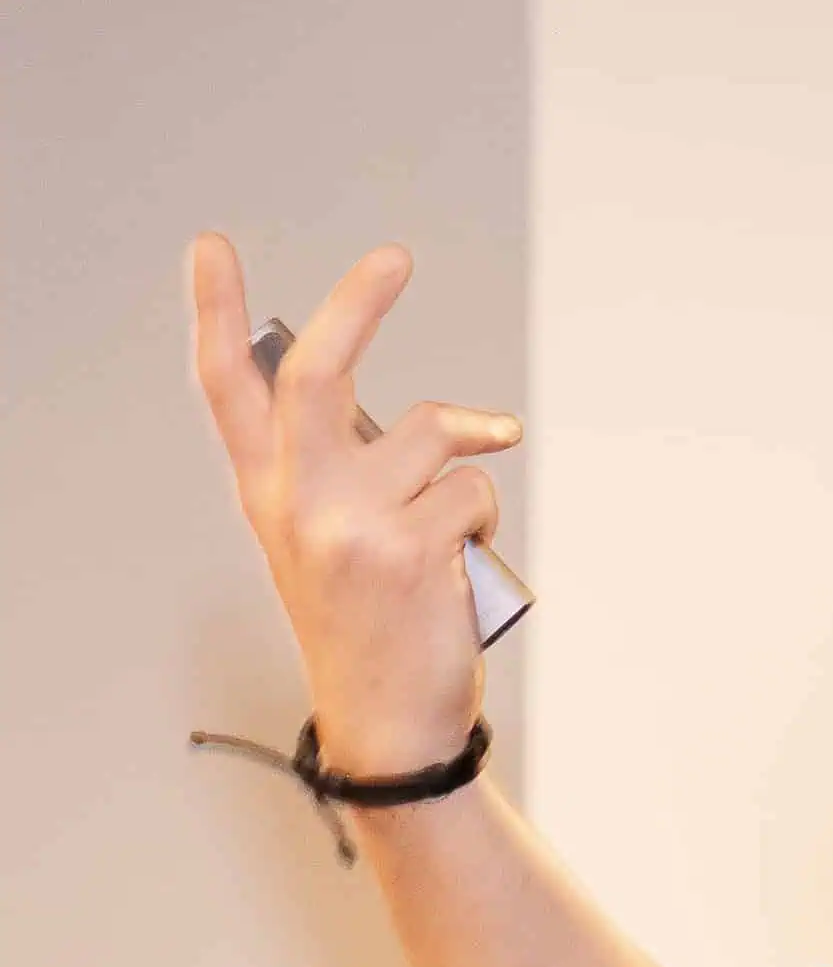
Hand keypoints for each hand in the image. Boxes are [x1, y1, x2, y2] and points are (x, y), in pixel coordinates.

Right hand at [188, 237, 517, 774]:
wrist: (387, 718)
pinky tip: (461, 566)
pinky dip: (484, 519)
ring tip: (452, 527)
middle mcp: (297, 501)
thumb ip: (357, 472)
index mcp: (270, 493)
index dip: (216, 314)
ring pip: (433, 434)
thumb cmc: (372, 621)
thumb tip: (438, 423)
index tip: (213, 248)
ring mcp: (347, 523)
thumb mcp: (334, 539)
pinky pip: (473, 488)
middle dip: (357, 306)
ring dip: (468, 462)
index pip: (228, 390)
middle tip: (393, 258)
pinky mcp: (405, 548)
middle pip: (318, 376)